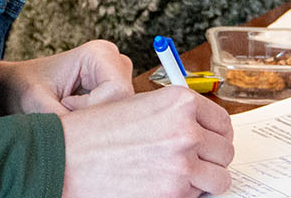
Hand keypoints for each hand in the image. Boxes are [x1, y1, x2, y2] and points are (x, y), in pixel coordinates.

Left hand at [0, 40, 132, 117]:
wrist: (16, 86)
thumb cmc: (24, 88)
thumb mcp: (37, 105)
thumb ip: (63, 120)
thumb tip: (82, 142)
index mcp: (99, 53)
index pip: (118, 91)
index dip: (92, 108)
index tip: (64, 105)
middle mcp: (114, 60)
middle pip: (125, 102)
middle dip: (96, 116)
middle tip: (67, 113)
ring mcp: (117, 75)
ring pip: (122, 111)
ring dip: (95, 120)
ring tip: (68, 112)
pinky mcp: (113, 91)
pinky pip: (116, 115)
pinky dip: (96, 122)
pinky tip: (75, 114)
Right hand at [60, 85, 234, 197]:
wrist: (65, 158)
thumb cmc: (93, 133)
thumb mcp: (137, 106)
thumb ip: (172, 115)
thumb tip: (198, 130)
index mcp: (180, 102)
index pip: (223, 122)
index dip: (218, 136)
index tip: (211, 144)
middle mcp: (186, 130)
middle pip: (225, 152)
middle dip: (212, 161)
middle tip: (195, 165)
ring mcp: (182, 164)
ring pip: (218, 180)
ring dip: (203, 182)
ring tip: (180, 180)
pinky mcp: (173, 194)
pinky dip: (185, 197)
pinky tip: (163, 189)